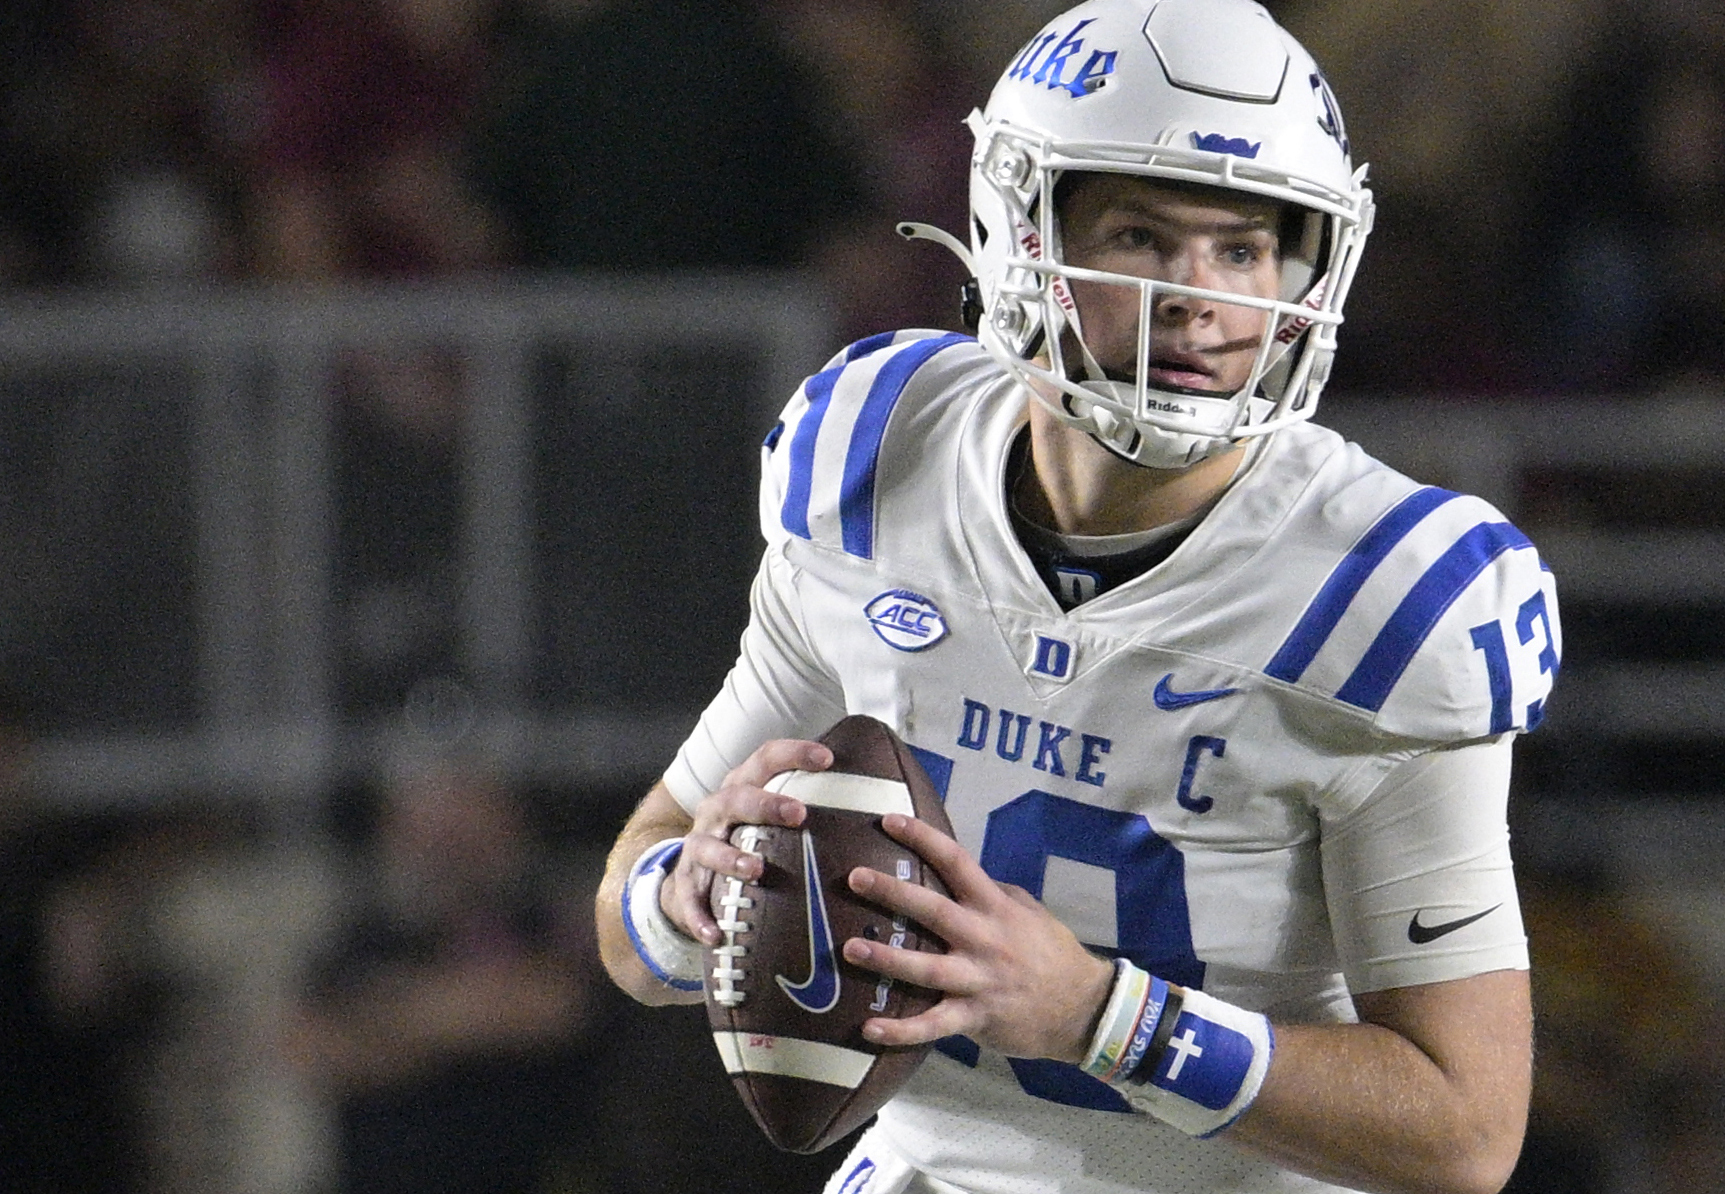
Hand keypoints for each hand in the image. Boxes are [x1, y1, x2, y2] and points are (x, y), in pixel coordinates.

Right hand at [661, 738, 831, 944]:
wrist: (691, 880)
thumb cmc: (749, 843)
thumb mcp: (771, 820)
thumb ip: (814, 813)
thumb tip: (886, 808)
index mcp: (742, 788)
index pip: (765, 759)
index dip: (794, 754)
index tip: (827, 759)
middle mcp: (716, 812)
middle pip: (736, 798)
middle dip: (766, 804)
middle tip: (799, 814)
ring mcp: (697, 848)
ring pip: (708, 846)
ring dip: (731, 857)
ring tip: (756, 870)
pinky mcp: (685, 885)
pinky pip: (688, 901)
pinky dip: (700, 917)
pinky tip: (716, 933)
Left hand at [841, 813, 1115, 1062]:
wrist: (1083, 1009)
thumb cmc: (1051, 952)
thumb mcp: (1027, 910)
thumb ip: (990, 893)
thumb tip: (954, 873)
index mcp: (995, 907)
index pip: (956, 862)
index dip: (923, 838)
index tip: (888, 820)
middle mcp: (985, 939)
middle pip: (934, 911)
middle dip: (893, 893)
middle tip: (854, 877)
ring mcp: (979, 981)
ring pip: (927, 969)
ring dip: (887, 959)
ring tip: (849, 949)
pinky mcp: (975, 1018)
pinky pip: (933, 1026)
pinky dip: (901, 1031)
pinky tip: (868, 1028)